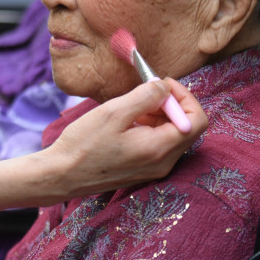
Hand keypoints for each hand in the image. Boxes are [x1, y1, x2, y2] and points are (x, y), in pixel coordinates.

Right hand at [43, 79, 206, 199]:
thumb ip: (145, 97)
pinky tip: (127, 122)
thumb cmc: (83, 143)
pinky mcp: (144, 170)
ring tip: (132, 106)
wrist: (63, 174)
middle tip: (145, 91)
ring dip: (160, 115)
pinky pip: (160, 144)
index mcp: (159, 148)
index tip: (163, 84)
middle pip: (187, 127)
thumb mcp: (113, 112)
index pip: (197, 120)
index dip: (185, 97)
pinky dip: (151, 127)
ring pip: (173, 135)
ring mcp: (155, 169)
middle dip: (171, 104)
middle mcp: (164, 163)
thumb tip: (165, 86)